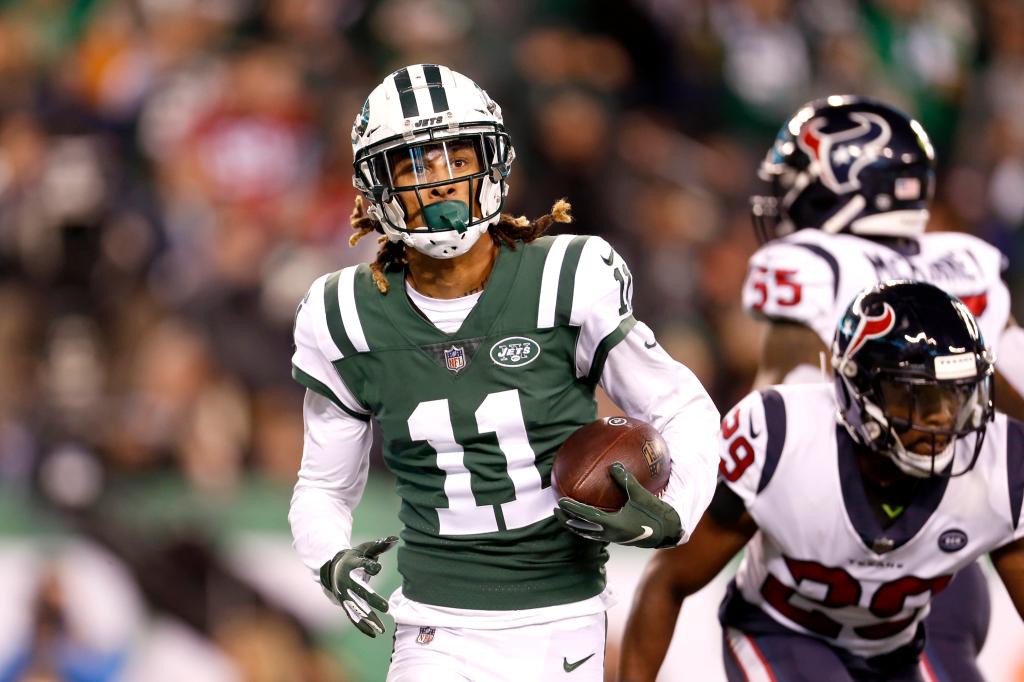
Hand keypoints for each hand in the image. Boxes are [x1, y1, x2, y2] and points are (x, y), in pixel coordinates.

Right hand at [319, 536, 397, 636]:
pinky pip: (353, 617)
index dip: (370, 567)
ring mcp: (344, 595)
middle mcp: (346, 581)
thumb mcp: (365, 549)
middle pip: (360, 591)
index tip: (377, 568)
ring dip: (369, 619)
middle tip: (386, 608)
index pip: (362, 565)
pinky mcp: (345, 604)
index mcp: (351, 565)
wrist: (332, 568)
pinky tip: (373, 634)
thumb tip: (395, 539)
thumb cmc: (354, 557)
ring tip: (382, 629)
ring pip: (357, 608)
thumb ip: (379, 545)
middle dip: (373, 600)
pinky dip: (362, 626)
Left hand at [553, 463, 681, 547]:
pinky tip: (585, 519)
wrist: (668, 533)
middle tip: (555, 510)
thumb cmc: (655, 513)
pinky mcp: (617, 538)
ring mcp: (613, 538)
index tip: (560, 501)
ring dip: (574, 525)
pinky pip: (596, 533)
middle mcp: (610, 534)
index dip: (573, 509)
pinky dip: (586, 527)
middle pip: (582, 528)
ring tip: (564, 516)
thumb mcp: (641, 495)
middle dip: (567, 519)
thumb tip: (613, 464)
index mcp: (614, 524)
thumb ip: (627, 480)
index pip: (587, 516)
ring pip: (587, 533)